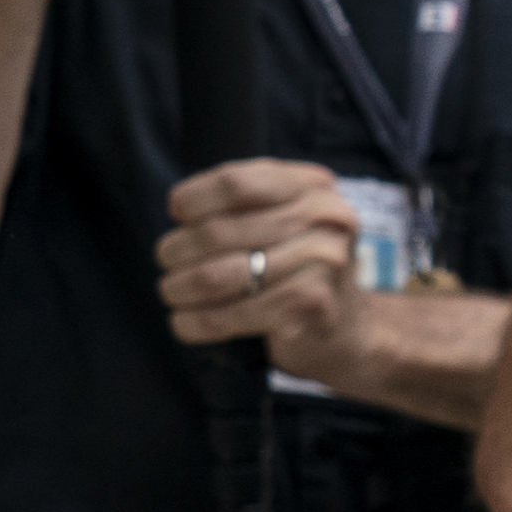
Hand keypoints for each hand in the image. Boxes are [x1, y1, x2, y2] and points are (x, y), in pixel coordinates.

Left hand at [157, 158, 370, 383]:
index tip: (177, 213)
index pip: (237, 182)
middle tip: (165, 259)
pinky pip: (231, 315)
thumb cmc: (297, 267)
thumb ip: (242, 204)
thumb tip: (180, 207)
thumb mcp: (283, 219)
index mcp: (313, 187)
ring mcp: (322, 263)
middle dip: (177, 249)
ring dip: (179, 286)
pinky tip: (183, 322)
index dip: (195, 198)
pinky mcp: (311, 307)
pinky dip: (196, 321)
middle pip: (220, 231)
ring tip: (170, 289)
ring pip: (219, 275)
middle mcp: (325, 218)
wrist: (346, 328)